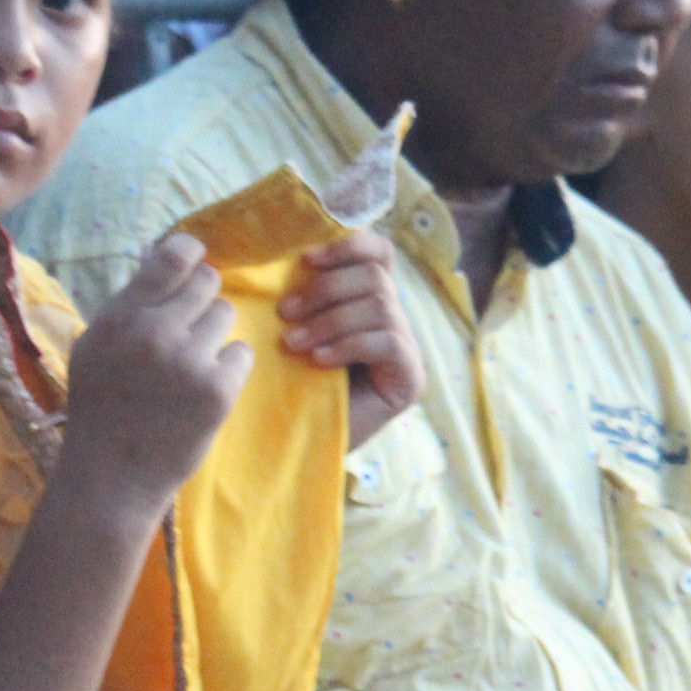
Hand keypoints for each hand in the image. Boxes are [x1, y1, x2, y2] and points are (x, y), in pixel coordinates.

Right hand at [59, 233, 251, 520]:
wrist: (111, 479)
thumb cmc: (101, 411)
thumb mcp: (94, 349)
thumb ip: (128, 305)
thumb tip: (160, 252)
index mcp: (119, 318)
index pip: (171, 257)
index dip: (190, 252)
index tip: (195, 259)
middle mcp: (153, 333)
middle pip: (207, 282)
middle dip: (202, 300)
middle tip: (189, 328)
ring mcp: (188, 361)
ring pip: (226, 316)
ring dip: (214, 335)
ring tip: (189, 366)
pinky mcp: (217, 390)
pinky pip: (240, 353)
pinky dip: (227, 369)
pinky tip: (202, 390)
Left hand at [278, 229, 424, 447]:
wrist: (298, 444)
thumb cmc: (290, 384)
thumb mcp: (293, 329)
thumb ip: (300, 295)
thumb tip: (280, 254)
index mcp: (367, 299)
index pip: (379, 252)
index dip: (348, 245)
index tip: (306, 259)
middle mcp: (394, 318)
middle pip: (375, 275)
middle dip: (326, 289)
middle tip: (285, 312)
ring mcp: (406, 348)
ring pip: (381, 305)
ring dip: (330, 320)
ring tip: (294, 343)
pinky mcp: (410, 377)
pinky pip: (387, 341)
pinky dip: (349, 345)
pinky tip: (320, 361)